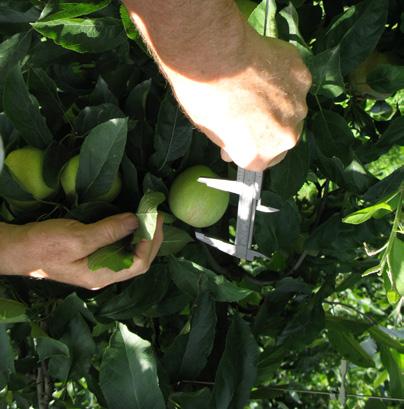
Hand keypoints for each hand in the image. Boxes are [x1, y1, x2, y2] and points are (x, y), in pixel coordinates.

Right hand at [0, 213, 163, 289]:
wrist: (18, 249)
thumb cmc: (44, 245)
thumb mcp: (77, 238)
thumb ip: (108, 232)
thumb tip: (136, 221)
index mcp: (102, 275)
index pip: (138, 263)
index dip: (150, 242)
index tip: (154, 218)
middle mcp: (104, 274)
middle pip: (138, 261)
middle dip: (151, 239)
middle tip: (156, 216)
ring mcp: (99, 266)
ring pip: (131, 255)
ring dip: (143, 237)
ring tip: (150, 218)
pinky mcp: (94, 257)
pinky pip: (120, 249)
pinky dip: (130, 236)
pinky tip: (132, 223)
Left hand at [167, 33, 311, 170]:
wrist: (214, 57)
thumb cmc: (204, 98)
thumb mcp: (211, 131)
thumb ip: (231, 141)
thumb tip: (231, 147)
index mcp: (258, 157)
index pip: (259, 160)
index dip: (249, 145)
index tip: (241, 134)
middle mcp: (284, 138)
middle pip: (280, 137)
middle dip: (267, 127)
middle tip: (249, 109)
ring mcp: (297, 107)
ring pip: (291, 110)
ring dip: (279, 103)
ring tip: (256, 86)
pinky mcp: (303, 77)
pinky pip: (294, 82)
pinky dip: (283, 78)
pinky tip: (265, 67)